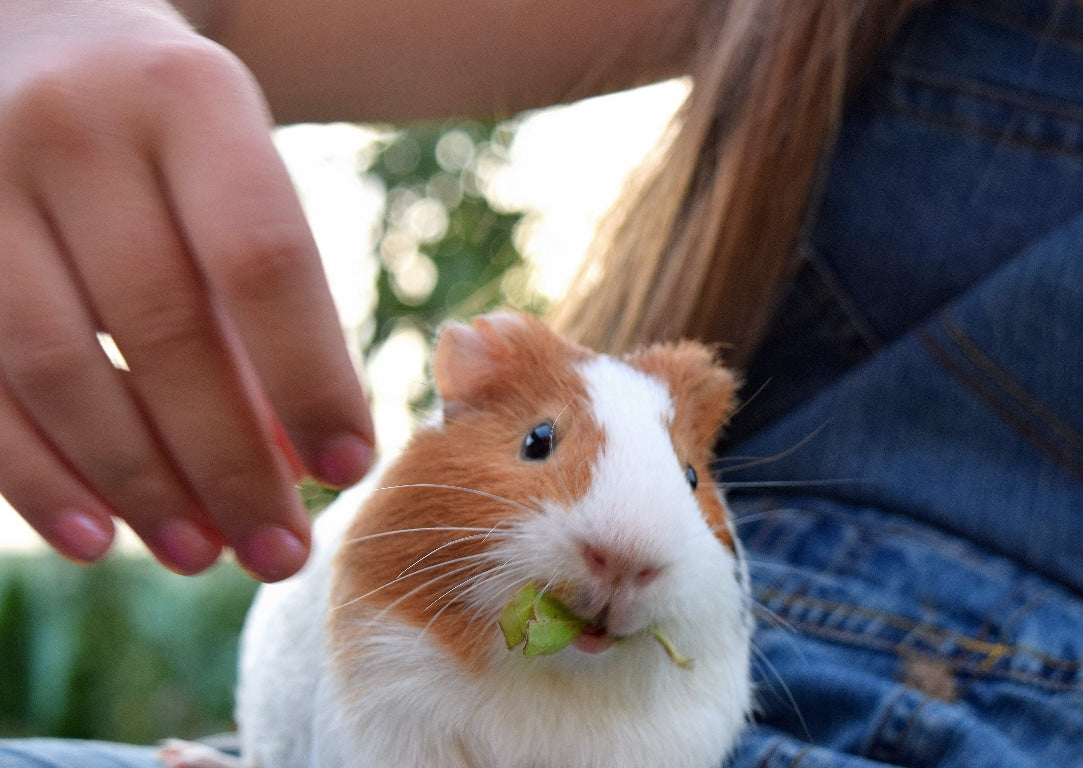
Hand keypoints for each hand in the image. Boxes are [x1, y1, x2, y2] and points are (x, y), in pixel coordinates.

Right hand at [0, 0, 373, 580]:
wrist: (30, 28)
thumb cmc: (168, 131)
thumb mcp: (234, 173)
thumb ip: (267, 305)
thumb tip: (299, 463)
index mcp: (189, 98)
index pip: (263, 260)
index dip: (311, 376)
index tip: (350, 470)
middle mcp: (78, 128)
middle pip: (162, 326)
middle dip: (228, 459)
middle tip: (279, 550)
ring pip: (54, 364)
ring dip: (135, 482)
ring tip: (199, 556)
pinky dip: (34, 473)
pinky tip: (95, 536)